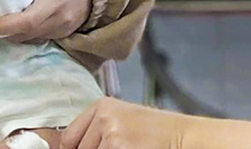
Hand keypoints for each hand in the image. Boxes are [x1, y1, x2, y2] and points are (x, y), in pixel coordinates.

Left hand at [61, 98, 187, 148]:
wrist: (182, 137)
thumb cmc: (155, 131)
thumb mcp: (122, 120)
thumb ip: (96, 131)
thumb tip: (68, 148)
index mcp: (101, 106)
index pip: (68, 138)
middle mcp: (104, 118)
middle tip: (117, 147)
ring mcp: (112, 136)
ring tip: (129, 147)